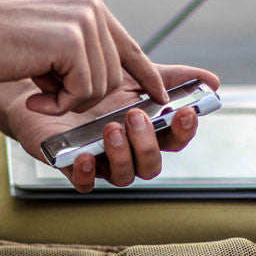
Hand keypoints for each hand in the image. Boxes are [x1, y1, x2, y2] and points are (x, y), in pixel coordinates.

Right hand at [0, 0, 167, 114]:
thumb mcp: (45, 40)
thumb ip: (76, 51)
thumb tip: (106, 80)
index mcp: (87, 4)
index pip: (128, 46)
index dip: (148, 75)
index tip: (163, 96)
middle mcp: (91, 7)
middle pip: (114, 75)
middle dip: (82, 96)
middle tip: (45, 90)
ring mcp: (84, 21)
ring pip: (101, 87)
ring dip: (68, 100)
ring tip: (37, 86)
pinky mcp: (73, 40)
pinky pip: (84, 92)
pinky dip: (59, 103)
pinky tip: (35, 91)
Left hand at [9, 64, 220, 192]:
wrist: (43, 81)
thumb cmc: (90, 79)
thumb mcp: (130, 70)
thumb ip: (168, 77)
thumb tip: (213, 81)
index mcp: (146, 130)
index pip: (174, 140)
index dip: (184, 131)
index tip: (185, 111)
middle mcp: (127, 151)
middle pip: (151, 165)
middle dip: (147, 143)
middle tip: (134, 116)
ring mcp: (102, 161)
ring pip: (124, 177)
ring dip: (122, 155)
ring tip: (111, 128)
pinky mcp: (73, 166)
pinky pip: (85, 184)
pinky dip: (87, 173)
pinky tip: (85, 155)